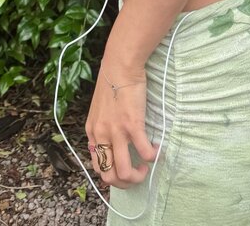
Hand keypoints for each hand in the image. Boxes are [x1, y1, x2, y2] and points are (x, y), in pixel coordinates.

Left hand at [85, 58, 158, 189]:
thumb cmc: (112, 84)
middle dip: (125, 183)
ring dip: (138, 176)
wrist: (120, 66)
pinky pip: (144, 152)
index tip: (125, 167)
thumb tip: (111, 143)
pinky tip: (157, 148)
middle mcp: (101, 136)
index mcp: (92, 133)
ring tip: (146, 166)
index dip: (112, 174)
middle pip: (109, 176)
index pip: (98, 167)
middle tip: (137, 173)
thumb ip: (102, 128)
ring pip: (124, 172)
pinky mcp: (132, 125)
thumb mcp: (99, 110)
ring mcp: (116, 132)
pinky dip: (153, 156)